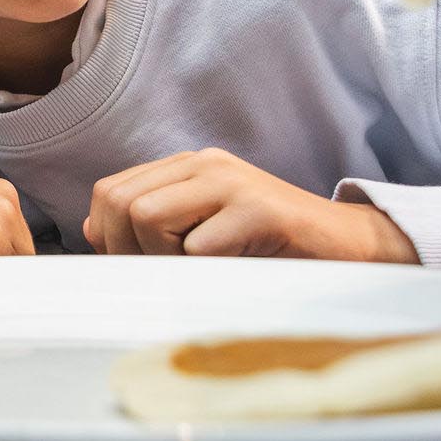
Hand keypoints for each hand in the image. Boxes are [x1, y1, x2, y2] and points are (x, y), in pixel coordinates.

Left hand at [83, 149, 419, 262]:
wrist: (349, 247)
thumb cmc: (272, 246)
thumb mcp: (202, 231)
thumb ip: (151, 224)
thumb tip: (91, 229)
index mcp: (187, 167)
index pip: (110, 191)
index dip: (107, 235)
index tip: (132, 265)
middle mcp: (205, 164)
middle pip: (120, 203)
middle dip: (125, 250)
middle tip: (158, 275)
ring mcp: (233, 183)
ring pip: (148, 217)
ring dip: (160, 259)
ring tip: (196, 272)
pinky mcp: (260, 210)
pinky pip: (199, 245)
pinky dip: (203, 269)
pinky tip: (231, 271)